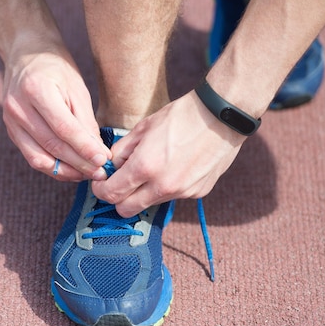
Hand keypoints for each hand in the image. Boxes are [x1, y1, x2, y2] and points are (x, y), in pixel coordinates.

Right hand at [2, 48, 110, 180]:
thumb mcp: (77, 87)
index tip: (103, 160)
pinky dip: (53, 168)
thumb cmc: (56, 68)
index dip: (85, 148)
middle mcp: (18, 107)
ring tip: (87, 174)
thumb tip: (97, 153)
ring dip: (66, 171)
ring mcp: (10, 121)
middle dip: (79, 163)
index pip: (64, 128)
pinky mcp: (11, 132)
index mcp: (36, 89)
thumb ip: (85, 121)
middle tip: (101, 173)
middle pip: (52, 145)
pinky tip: (71, 170)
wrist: (25, 55)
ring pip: (40, 158)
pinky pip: (32, 157)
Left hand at [91, 92, 246, 216]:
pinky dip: (166, 187)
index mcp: (145, 167)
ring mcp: (182, 192)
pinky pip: (173, 196)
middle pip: (127, 209)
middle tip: (120, 182)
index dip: (101, 190)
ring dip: (143, 192)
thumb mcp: (143, 127)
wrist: (222, 116)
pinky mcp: (198, 193)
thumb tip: (112, 167)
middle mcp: (163, 186)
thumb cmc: (181, 116)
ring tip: (152, 167)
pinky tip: (175, 166)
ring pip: (150, 203)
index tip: (102, 183)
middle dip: (118, 199)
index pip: (111, 194)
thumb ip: (122, 151)